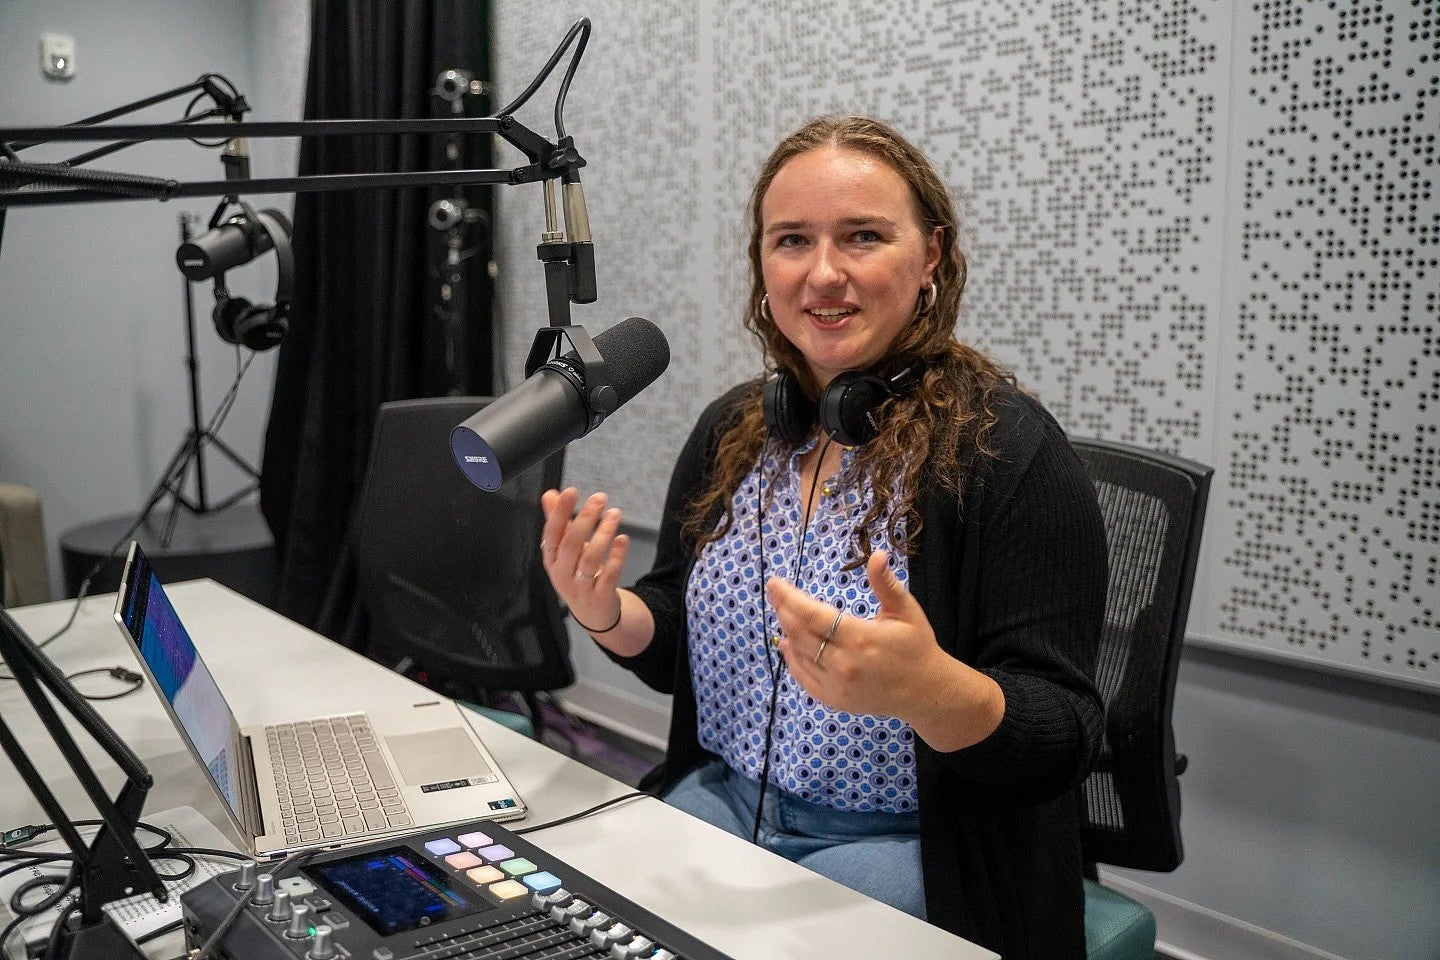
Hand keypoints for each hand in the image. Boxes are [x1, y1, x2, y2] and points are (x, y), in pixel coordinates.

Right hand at [539, 487, 628, 631]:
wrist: (593, 613)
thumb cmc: (577, 575)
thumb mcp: (565, 550)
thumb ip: (559, 522)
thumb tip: (550, 494)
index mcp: (552, 559)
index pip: (552, 533)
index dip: (559, 513)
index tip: (570, 491)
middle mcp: (562, 574)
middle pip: (571, 544)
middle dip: (585, 519)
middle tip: (599, 498)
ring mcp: (581, 587)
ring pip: (590, 559)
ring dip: (603, 534)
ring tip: (615, 514)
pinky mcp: (600, 596)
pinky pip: (608, 575)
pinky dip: (616, 556)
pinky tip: (623, 539)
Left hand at [768, 550, 948, 720]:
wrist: (927, 692)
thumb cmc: (916, 646)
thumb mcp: (906, 611)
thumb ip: (886, 584)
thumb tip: (877, 555)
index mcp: (861, 638)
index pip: (813, 615)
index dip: (789, 598)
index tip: (774, 583)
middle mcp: (845, 664)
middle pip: (800, 634)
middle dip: (782, 610)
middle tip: (774, 593)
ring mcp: (838, 685)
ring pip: (799, 655)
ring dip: (786, 631)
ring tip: (781, 612)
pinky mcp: (836, 700)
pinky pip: (804, 678)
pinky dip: (791, 660)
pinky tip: (786, 644)